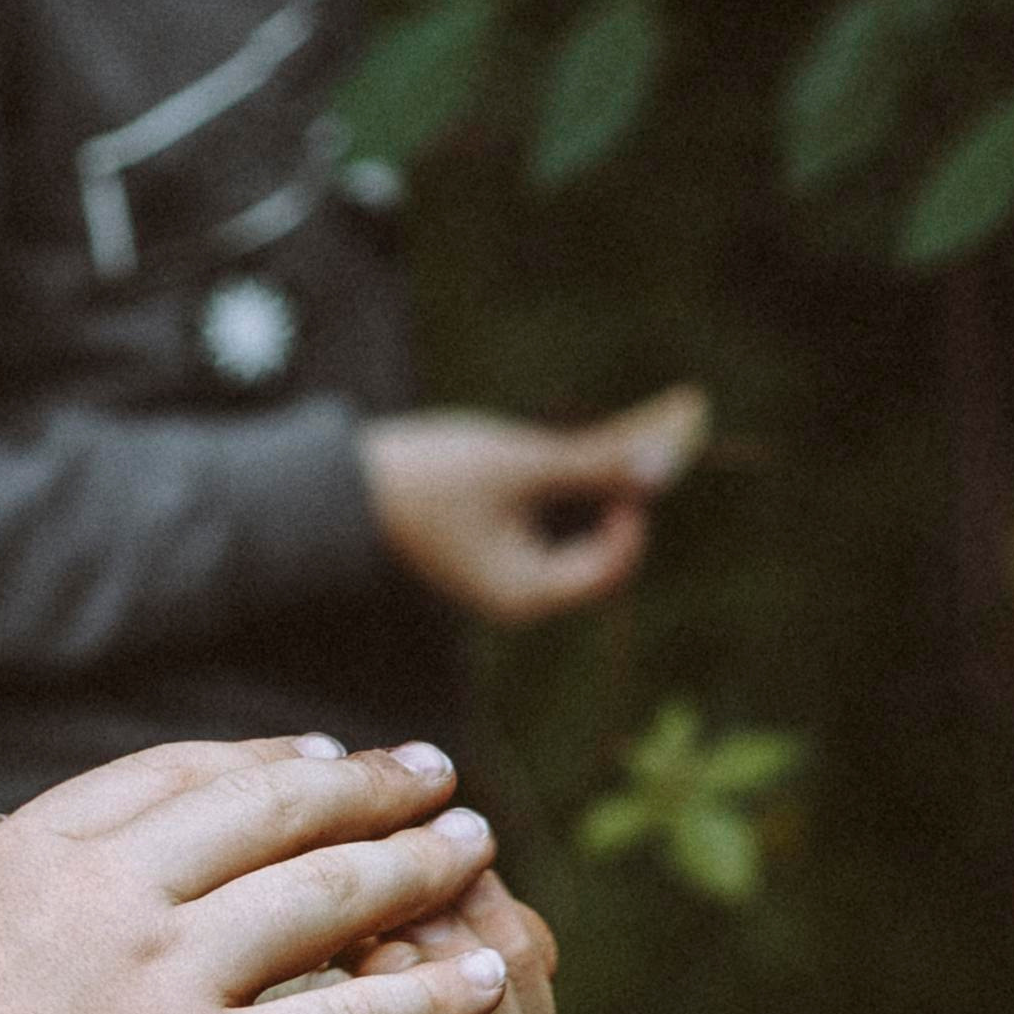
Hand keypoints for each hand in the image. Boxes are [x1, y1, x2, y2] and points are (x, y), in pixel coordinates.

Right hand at [0, 736, 510, 1013]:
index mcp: (35, 849)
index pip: (177, 777)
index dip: (264, 763)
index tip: (316, 758)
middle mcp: (114, 893)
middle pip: (274, 811)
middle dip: (368, 788)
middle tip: (432, 774)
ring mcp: (167, 982)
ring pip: (330, 896)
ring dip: (419, 865)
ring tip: (477, 846)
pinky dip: (429, 994)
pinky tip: (481, 977)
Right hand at [361, 384, 706, 625]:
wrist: (341, 488)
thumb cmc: (426, 480)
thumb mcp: (518, 464)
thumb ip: (598, 463)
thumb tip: (671, 458)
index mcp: (529, 595)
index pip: (613, 564)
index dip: (635, 510)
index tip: (637, 454)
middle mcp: (525, 591)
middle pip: (606, 540)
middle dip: (633, 481)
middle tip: (672, 418)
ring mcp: (511, 566)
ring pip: (586, 519)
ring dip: (610, 470)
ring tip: (639, 421)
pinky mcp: (499, 538)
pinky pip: (558, 509)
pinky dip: (579, 474)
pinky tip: (590, 437)